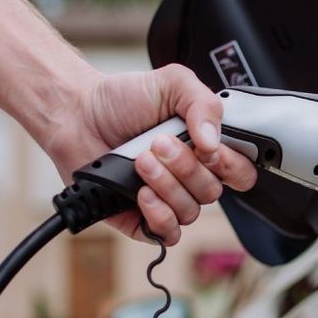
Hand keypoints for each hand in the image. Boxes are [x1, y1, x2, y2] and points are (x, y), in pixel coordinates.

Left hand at [39, 64, 256, 244]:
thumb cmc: (122, 100)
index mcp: (205, 147)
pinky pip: (167, 234)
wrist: (77, 115)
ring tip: (140, 161)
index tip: (208, 149)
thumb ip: (203, 103)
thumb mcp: (171, 83)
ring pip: (190, 212)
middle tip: (158, 143)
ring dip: (166, 186)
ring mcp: (168, 198)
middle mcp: (190, 176)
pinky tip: (142, 194)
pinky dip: (159, 216)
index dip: (230, 166)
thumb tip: (214, 141)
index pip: (240, 171)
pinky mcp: (143, 218)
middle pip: (213, 192)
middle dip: (185, 167)